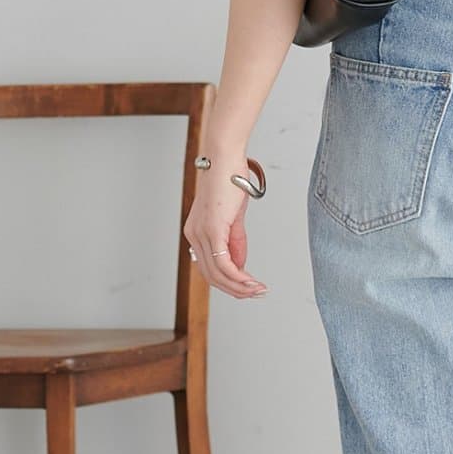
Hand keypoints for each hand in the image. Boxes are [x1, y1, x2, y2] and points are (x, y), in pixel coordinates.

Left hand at [184, 167, 267, 299]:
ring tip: (258, 290)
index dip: (229, 282)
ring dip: (240, 286)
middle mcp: (194, 236)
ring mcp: (201, 234)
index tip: (248, 288)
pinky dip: (239, 277)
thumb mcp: (234, 216)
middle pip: (212, 276)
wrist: (225, 160)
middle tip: (256, 294)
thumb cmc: (229, 180)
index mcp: (196, 233)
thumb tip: (240, 264)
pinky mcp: (212, 230)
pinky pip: (224, 263)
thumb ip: (235, 241)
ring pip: (218, 274)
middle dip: (236, 290)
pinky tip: (251, 282)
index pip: (209, 268)